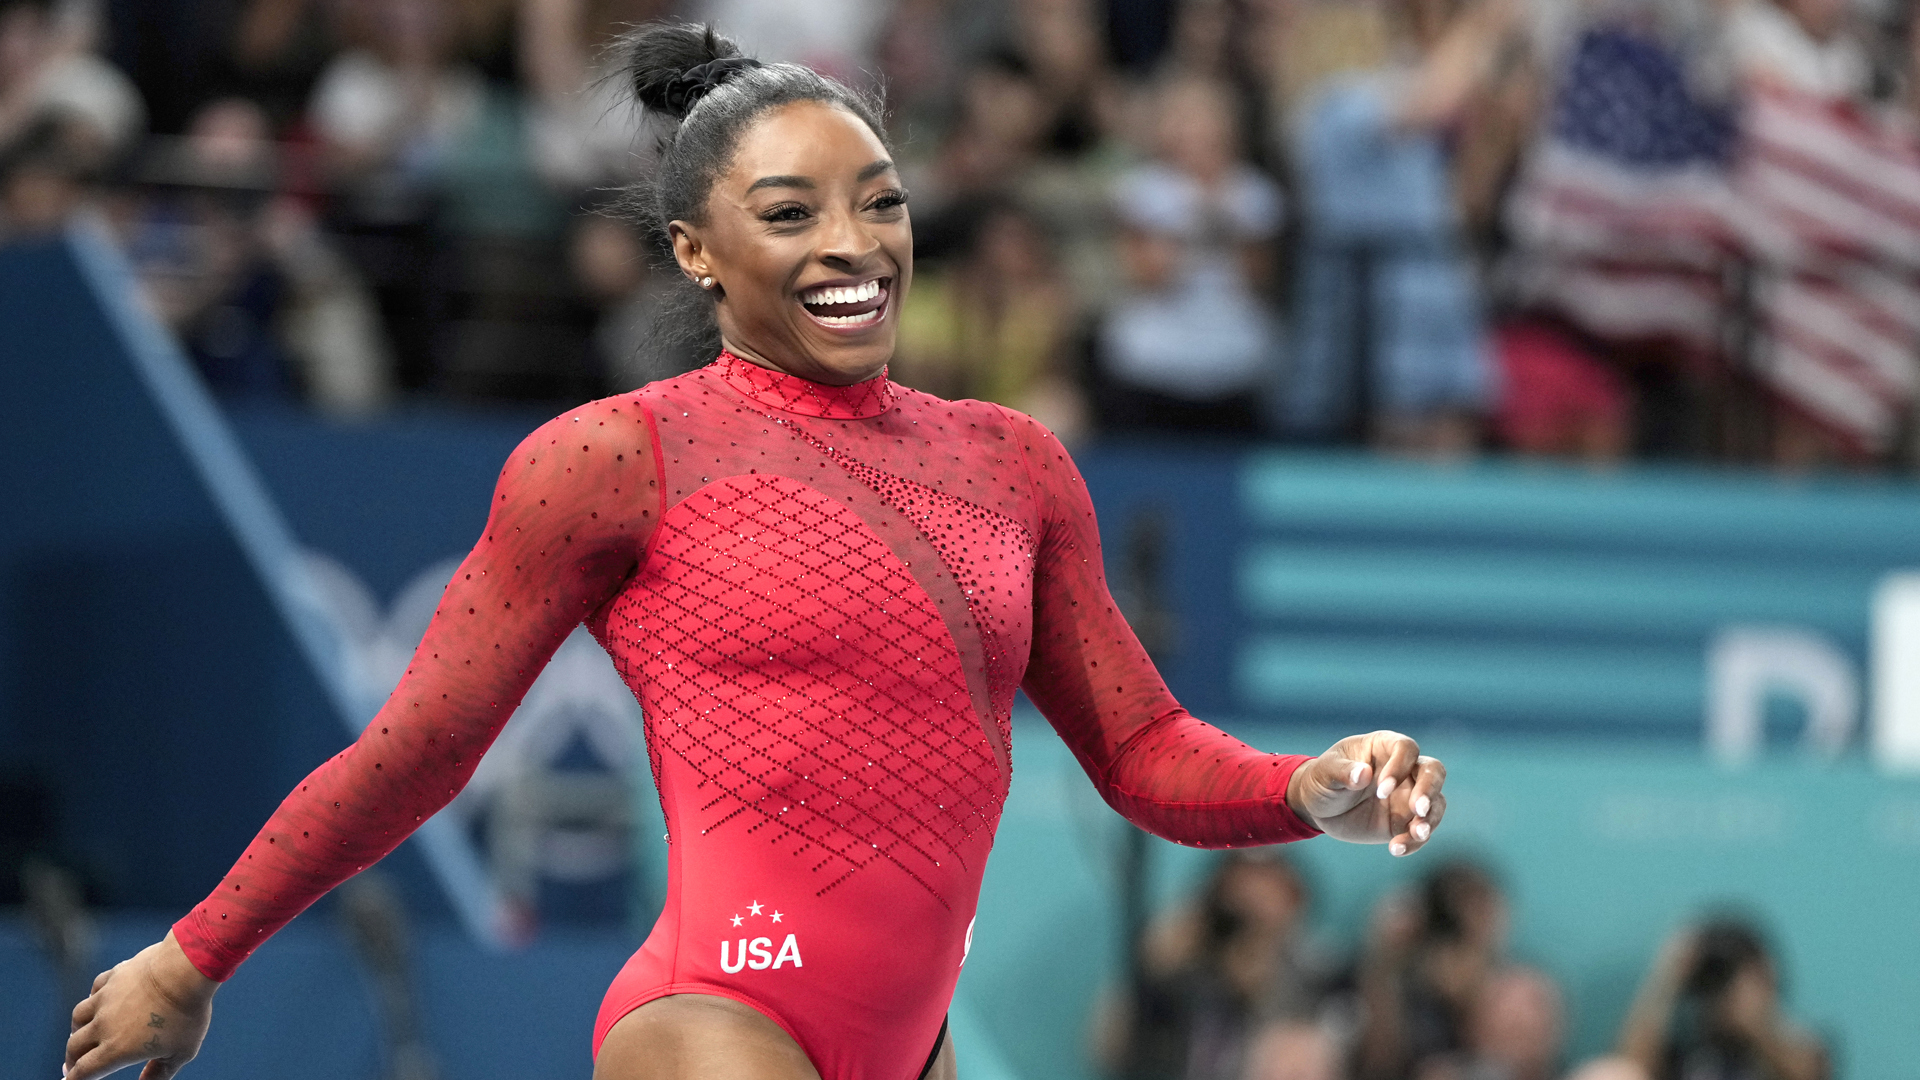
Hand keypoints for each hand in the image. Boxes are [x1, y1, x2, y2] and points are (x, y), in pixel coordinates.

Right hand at [67, 931, 216, 1079]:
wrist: (186, 969)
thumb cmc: (187, 1013)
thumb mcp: (181, 1052)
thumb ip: (160, 1073)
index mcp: (117, 1049)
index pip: (84, 1071)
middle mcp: (104, 1025)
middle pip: (74, 1046)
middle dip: (72, 1059)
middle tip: (74, 1064)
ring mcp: (107, 998)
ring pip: (78, 1017)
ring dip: (77, 1029)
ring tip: (83, 1033)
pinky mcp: (114, 976)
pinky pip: (95, 989)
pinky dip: (93, 998)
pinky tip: (99, 1000)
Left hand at [1286, 731, 1445, 854]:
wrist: (1318, 808)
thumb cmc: (1321, 779)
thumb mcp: (1324, 773)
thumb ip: (1342, 772)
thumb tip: (1364, 774)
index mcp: (1384, 747)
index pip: (1406, 748)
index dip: (1400, 767)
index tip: (1381, 790)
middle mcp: (1404, 769)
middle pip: (1433, 772)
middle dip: (1429, 790)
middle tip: (1418, 810)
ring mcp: (1408, 796)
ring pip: (1436, 803)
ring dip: (1430, 820)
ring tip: (1416, 834)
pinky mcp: (1405, 821)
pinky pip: (1421, 831)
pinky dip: (1414, 842)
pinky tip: (1397, 849)